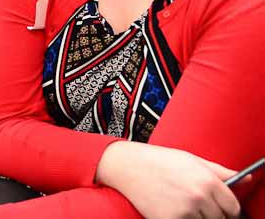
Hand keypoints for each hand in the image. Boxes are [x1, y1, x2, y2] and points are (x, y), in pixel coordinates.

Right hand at [96, 141, 244, 218]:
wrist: (127, 166)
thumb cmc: (159, 160)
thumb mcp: (192, 159)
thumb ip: (220, 171)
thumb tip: (245, 178)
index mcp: (209, 180)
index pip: (233, 207)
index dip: (227, 209)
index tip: (220, 208)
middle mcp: (200, 197)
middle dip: (211, 214)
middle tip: (194, 204)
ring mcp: (185, 211)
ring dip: (196, 218)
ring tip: (180, 204)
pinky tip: (170, 208)